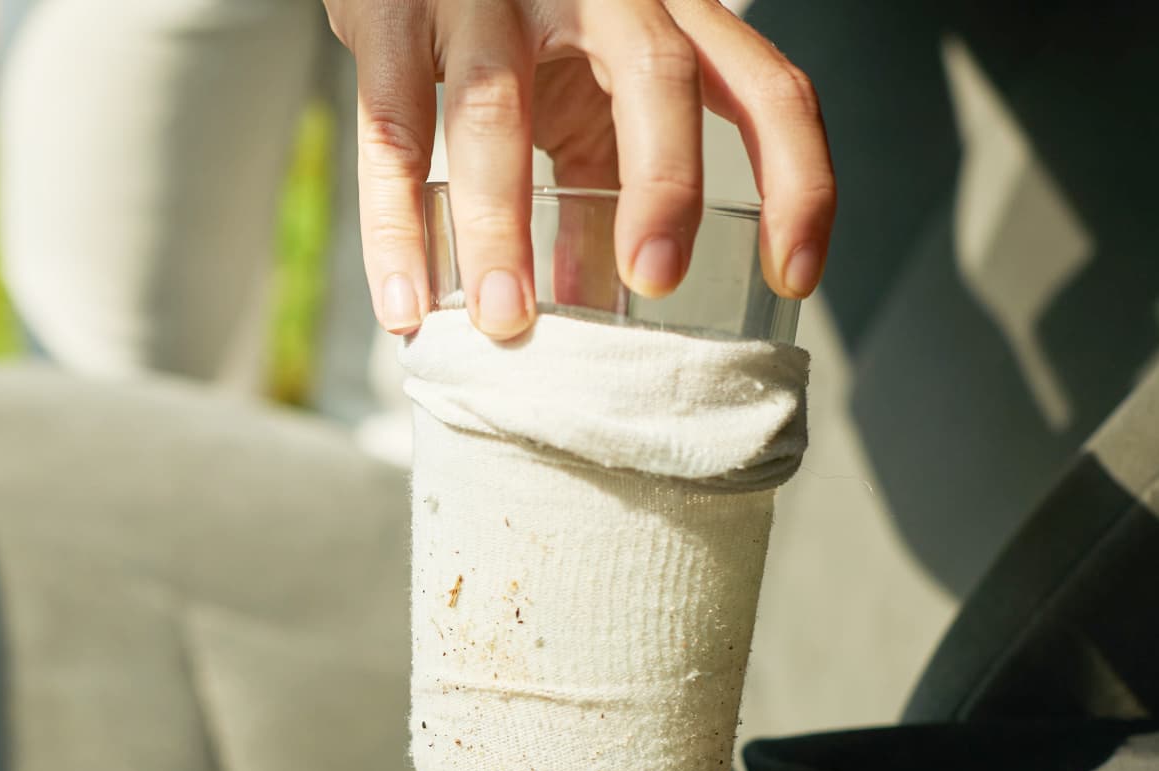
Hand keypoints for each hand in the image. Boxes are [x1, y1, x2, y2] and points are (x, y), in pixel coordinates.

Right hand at [325, 0, 835, 338]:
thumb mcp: (582, 88)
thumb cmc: (512, 23)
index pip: (763, 86)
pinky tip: (405, 304)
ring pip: (497, 110)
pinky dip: (394, 227)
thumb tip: (598, 309)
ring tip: (502, 322)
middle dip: (664, 185)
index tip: (792, 274)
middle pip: (656, 76)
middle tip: (654, 281)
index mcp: (661, 13)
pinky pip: (392, 130)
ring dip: (501, 227)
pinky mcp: (395, 13)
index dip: (794, 179)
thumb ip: (597, 182)